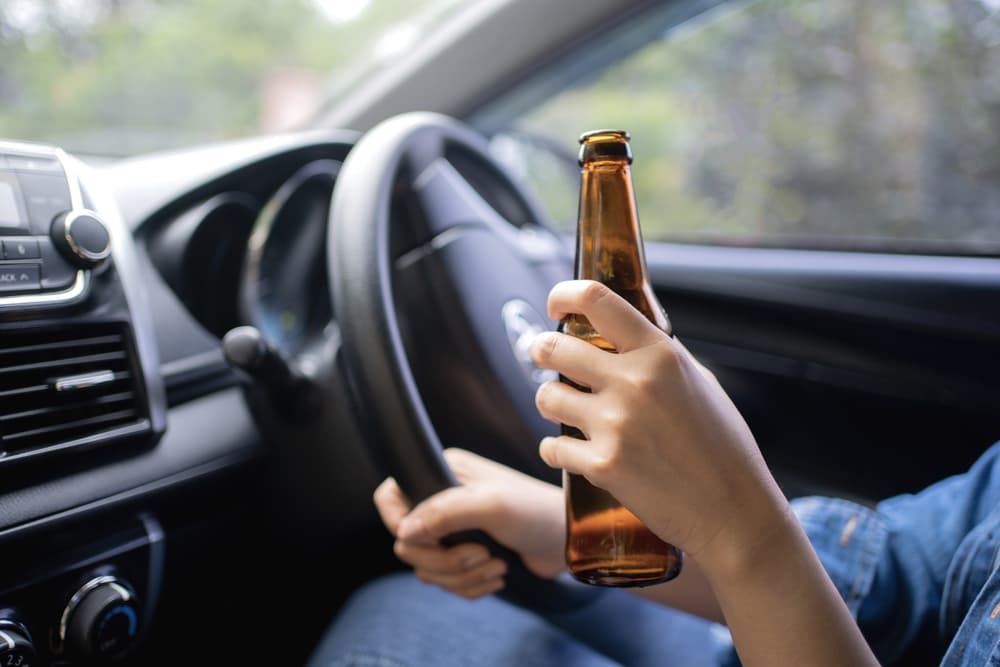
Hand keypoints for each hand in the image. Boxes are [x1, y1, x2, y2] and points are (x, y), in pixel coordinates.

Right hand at [373, 448, 564, 598]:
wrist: (567, 539)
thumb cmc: (535, 512)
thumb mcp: (490, 505)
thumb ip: (444, 512)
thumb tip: (403, 532)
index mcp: (442, 473)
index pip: (391, 498)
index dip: (398, 524)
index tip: (424, 541)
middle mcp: (441, 499)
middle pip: (408, 543)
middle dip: (444, 561)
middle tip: (481, 557)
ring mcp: (452, 529)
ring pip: (426, 567)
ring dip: (461, 577)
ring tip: (496, 567)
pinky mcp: (464, 554)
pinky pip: (446, 582)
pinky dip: (469, 587)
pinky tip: (497, 576)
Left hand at [529, 280, 788, 573]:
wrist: (734, 514)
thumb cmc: (723, 448)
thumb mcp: (699, 383)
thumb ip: (659, 358)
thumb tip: (621, 336)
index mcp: (660, 355)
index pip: (596, 298)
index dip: (562, 295)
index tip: (555, 307)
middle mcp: (634, 383)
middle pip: (553, 347)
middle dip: (541, 350)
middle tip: (544, 357)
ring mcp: (615, 425)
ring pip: (546, 397)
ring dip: (550, 403)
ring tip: (567, 411)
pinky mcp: (602, 466)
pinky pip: (552, 448)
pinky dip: (556, 452)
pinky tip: (572, 455)